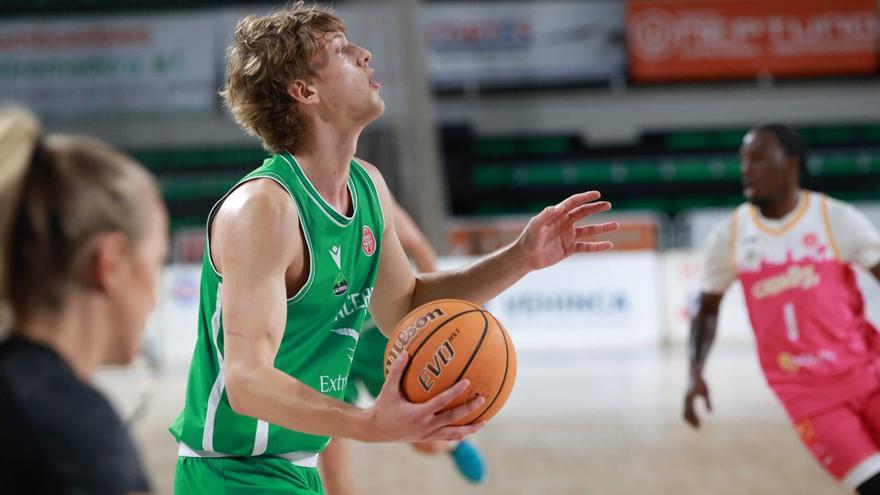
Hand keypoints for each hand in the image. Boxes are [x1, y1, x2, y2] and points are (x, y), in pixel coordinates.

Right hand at [362, 351, 485, 442]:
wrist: (374, 431)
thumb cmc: (382, 408)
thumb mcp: (388, 389)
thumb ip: (396, 370)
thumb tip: (405, 351)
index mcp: (419, 413)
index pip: (442, 401)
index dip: (455, 392)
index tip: (467, 382)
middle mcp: (426, 426)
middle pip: (454, 419)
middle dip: (469, 410)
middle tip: (482, 399)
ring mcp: (428, 434)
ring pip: (454, 434)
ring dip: (470, 428)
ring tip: (484, 421)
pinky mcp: (427, 439)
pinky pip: (448, 438)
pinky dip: (460, 434)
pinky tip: (469, 429)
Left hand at [515, 191, 618, 269]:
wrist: (526, 257)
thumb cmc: (528, 239)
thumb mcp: (535, 225)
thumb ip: (546, 215)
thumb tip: (558, 207)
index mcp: (557, 215)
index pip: (573, 203)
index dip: (585, 197)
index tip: (597, 194)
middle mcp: (565, 223)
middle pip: (584, 213)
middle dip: (596, 208)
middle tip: (608, 204)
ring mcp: (568, 236)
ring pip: (589, 230)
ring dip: (602, 227)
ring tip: (616, 225)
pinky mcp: (569, 249)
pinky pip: (587, 247)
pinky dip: (598, 246)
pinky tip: (609, 244)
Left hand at [683, 375, 711, 428]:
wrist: (697, 373)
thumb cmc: (701, 383)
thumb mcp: (706, 394)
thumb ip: (707, 403)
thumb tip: (710, 412)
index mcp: (688, 400)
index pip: (687, 413)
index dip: (692, 420)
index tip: (698, 427)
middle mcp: (686, 400)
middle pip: (686, 414)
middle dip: (691, 422)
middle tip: (698, 428)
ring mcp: (687, 397)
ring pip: (687, 411)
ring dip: (692, 419)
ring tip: (698, 425)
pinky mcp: (690, 394)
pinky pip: (690, 405)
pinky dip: (692, 412)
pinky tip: (696, 416)